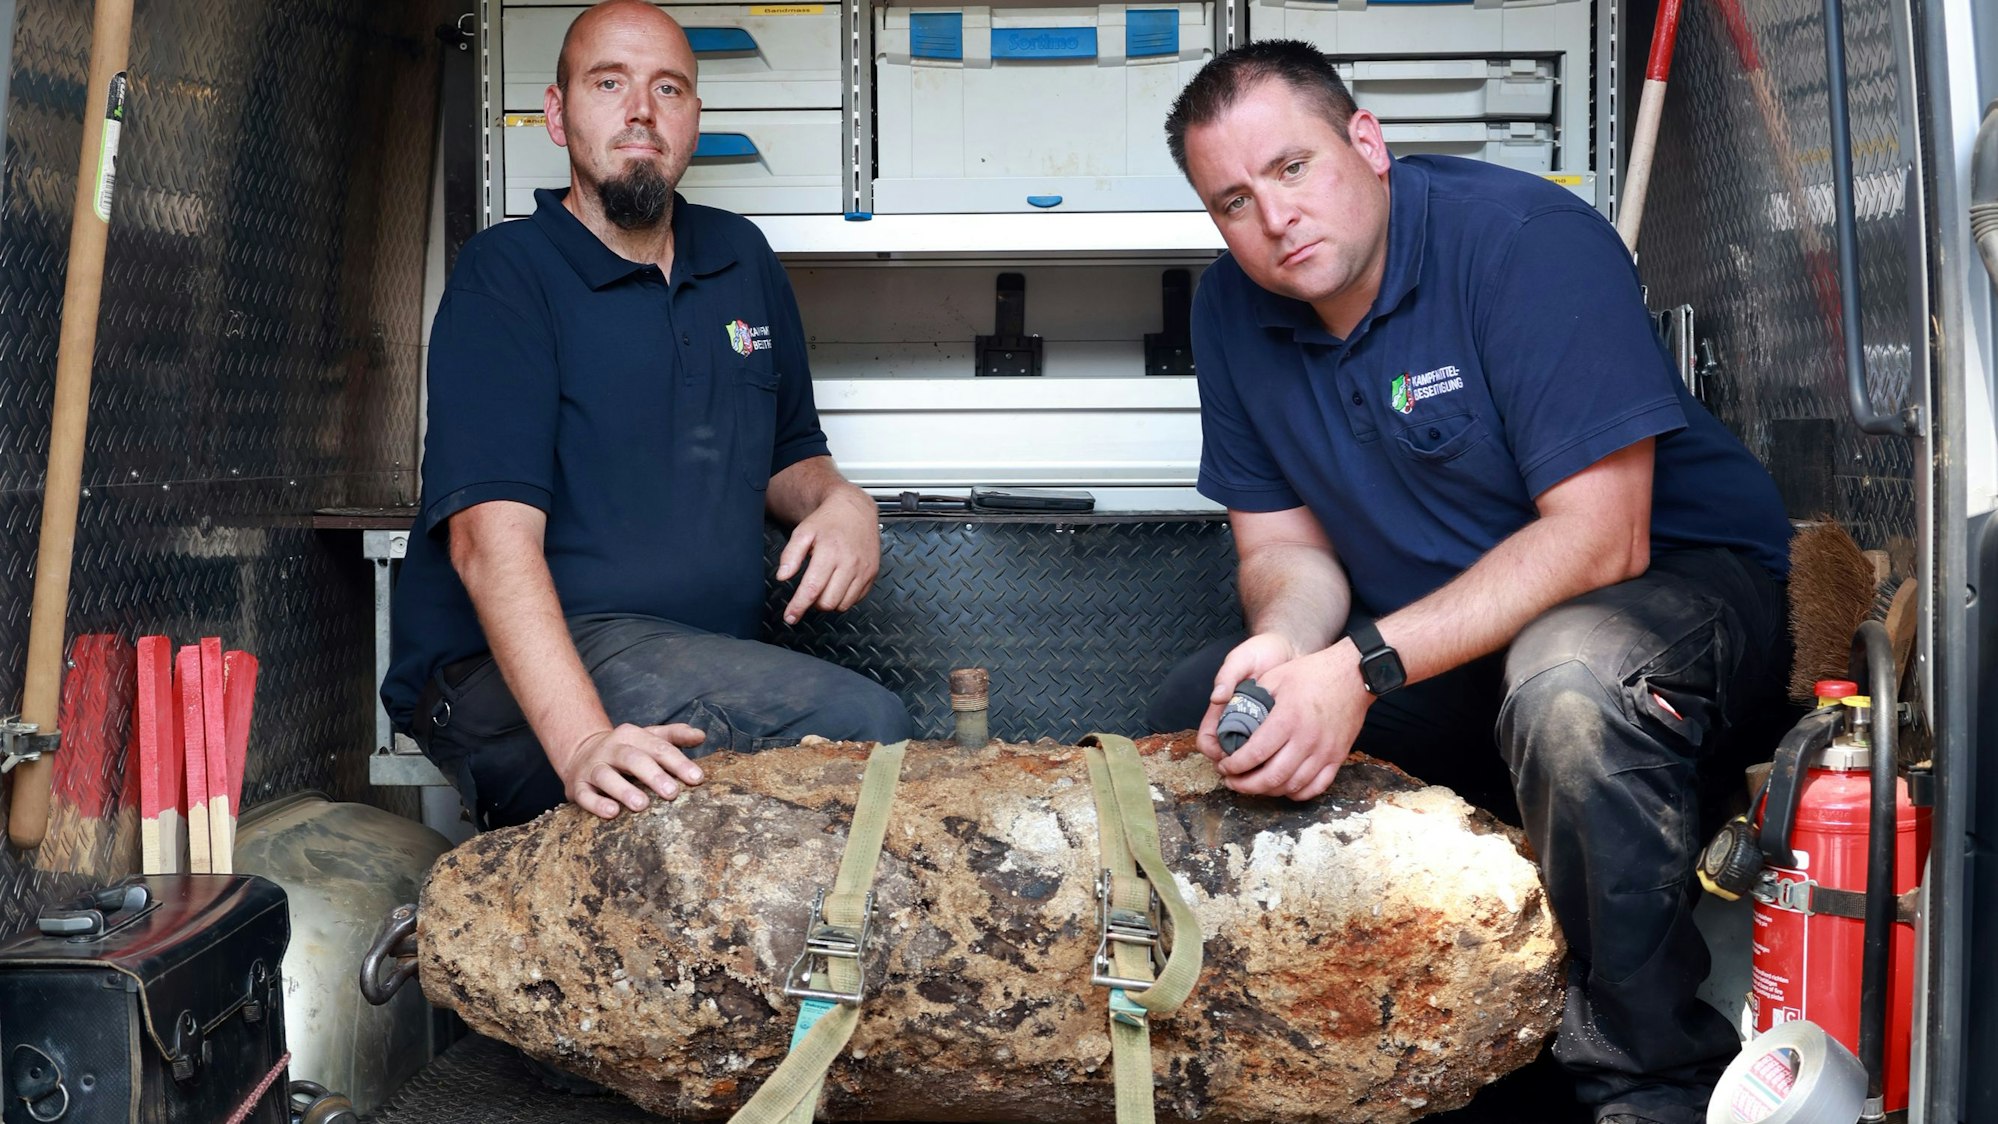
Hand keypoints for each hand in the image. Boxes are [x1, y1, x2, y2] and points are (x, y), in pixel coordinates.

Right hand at [558, 723, 707, 817]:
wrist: (581, 753)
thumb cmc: (626, 750)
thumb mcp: (648, 738)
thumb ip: (674, 735)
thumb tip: (701, 736)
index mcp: (632, 735)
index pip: (658, 747)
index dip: (678, 762)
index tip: (697, 778)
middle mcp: (611, 749)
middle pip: (633, 759)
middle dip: (654, 775)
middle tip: (672, 793)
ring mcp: (593, 767)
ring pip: (607, 776)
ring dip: (624, 790)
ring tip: (642, 805)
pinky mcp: (577, 786)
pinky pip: (585, 795)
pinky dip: (597, 804)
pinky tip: (612, 812)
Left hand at [775, 487, 879, 623]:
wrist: (855, 510)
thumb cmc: (828, 521)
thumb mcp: (802, 532)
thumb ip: (790, 555)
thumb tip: (782, 576)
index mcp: (830, 552)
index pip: (812, 589)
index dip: (799, 606)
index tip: (790, 616)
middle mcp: (850, 563)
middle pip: (828, 602)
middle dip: (814, 603)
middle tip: (809, 592)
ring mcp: (863, 570)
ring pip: (842, 605)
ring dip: (829, 602)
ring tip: (824, 586)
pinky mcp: (872, 574)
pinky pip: (856, 599)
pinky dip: (844, 598)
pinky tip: (838, 584)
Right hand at [1195, 632, 1306, 760]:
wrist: (1290, 648)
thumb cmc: (1261, 652)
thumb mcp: (1242, 659)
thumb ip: (1228, 676)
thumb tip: (1217, 698)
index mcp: (1222, 710)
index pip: (1208, 742)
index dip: (1214, 753)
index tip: (1229, 757)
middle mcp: (1237, 723)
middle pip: (1228, 758)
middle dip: (1238, 768)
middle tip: (1256, 767)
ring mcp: (1256, 728)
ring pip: (1250, 759)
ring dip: (1257, 766)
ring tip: (1273, 764)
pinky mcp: (1277, 729)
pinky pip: (1272, 751)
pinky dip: (1277, 757)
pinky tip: (1289, 755)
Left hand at [1205, 641, 1371, 800]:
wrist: (1353, 675)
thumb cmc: (1313, 673)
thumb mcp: (1276, 677)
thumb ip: (1253, 698)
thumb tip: (1230, 714)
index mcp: (1287, 719)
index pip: (1255, 753)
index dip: (1235, 765)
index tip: (1224, 766)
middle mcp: (1306, 740)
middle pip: (1272, 777)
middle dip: (1246, 785)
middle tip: (1232, 782)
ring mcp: (1324, 751)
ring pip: (1292, 786)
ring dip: (1268, 791)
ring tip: (1253, 785)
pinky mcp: (1337, 757)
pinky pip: (1317, 787)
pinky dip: (1297, 793)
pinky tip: (1283, 788)